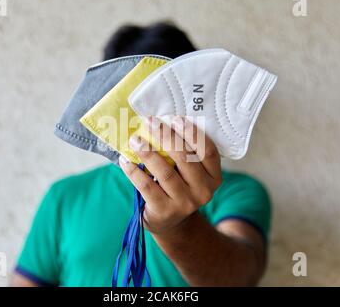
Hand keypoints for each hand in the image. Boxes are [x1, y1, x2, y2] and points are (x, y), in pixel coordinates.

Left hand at [119, 116, 222, 233]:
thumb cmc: (178, 185)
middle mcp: (204, 191)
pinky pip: (147, 187)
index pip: (208, 151)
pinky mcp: (165, 211)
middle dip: (166, 137)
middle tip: (150, 121)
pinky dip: (134, 172)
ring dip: (148, 153)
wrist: (169, 220)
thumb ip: (184, 152)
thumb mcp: (188, 172)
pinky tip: (125, 160)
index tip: (175, 118)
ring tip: (135, 139)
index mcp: (214, 177)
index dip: (192, 133)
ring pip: (165, 173)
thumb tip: (160, 122)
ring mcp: (185, 203)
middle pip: (186, 159)